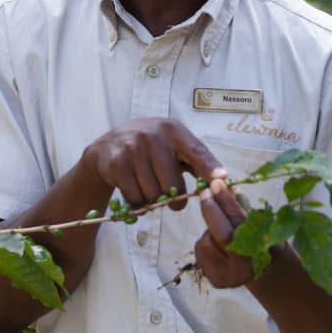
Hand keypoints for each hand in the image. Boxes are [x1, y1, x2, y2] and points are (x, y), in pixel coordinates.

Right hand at [81, 118, 225, 207]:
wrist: (109, 145)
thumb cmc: (152, 148)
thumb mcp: (174, 145)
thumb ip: (197, 160)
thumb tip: (222, 180)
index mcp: (174, 130)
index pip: (196, 151)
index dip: (209, 167)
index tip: (222, 179)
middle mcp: (153, 136)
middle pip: (173, 185)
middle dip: (174, 197)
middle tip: (169, 194)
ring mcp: (133, 149)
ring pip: (154, 195)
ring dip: (153, 200)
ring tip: (148, 185)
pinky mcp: (116, 164)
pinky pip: (135, 198)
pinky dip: (137, 202)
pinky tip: (134, 187)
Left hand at [194, 178, 256, 287]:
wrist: (258, 267)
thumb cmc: (261, 238)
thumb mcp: (259, 222)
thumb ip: (243, 208)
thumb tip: (226, 187)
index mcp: (261, 254)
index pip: (240, 223)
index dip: (227, 202)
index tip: (217, 183)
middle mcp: (243, 271)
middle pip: (222, 235)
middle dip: (211, 209)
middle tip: (206, 190)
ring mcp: (226, 278)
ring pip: (207, 242)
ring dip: (210, 228)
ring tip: (222, 228)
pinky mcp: (212, 279)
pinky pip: (201, 250)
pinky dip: (207, 239)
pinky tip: (217, 242)